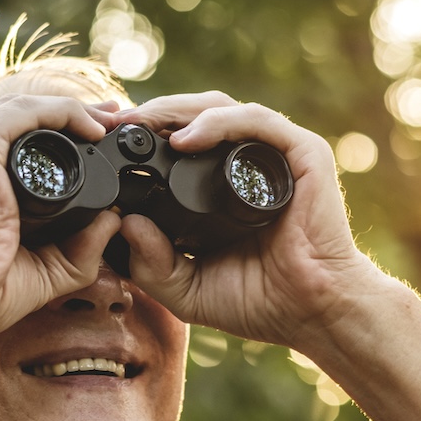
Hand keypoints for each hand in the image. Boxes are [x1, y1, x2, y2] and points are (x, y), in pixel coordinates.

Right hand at [0, 95, 122, 344]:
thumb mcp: (44, 270)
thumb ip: (81, 248)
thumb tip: (114, 220)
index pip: (18, 146)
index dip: (61, 139)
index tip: (100, 144)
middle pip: (24, 122)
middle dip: (73, 118)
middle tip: (114, 122)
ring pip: (26, 110)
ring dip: (74, 111)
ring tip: (112, 120)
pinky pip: (25, 112)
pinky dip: (64, 112)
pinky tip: (93, 127)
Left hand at [112, 92, 378, 347]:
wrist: (315, 313)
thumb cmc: (262, 301)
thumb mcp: (188, 288)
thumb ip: (152, 265)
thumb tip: (125, 225)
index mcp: (224, 185)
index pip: (181, 140)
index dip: (143, 136)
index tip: (105, 144)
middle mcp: (249, 162)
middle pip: (195, 116)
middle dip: (152, 114)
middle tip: (114, 125)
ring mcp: (277, 154)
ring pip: (220, 108)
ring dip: (175, 109)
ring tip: (141, 123)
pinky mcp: (303, 154)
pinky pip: (256, 122)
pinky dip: (217, 123)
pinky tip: (185, 139)